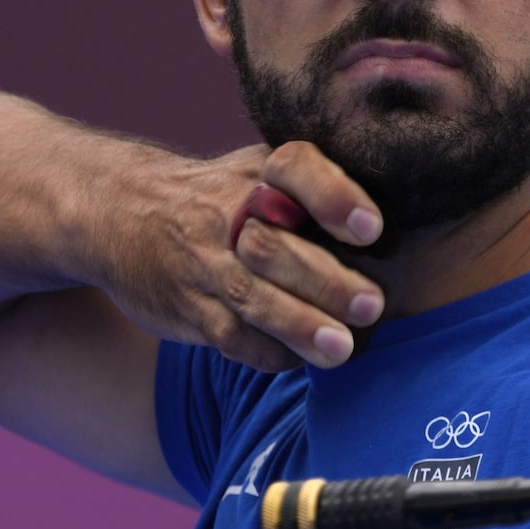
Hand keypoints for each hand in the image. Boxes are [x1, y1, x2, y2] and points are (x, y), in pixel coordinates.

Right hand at [100, 142, 385, 370]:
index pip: (295, 168)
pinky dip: (267, 351)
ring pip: (249, 296)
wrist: (120, 210)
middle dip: (324, 278)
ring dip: (297, 324)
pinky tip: (300, 360)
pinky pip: (228, 334)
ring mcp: (201, 261)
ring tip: (341, 348)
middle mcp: (226, 211)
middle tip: (372, 305)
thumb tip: (408, 222)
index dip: (333, 196)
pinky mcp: (185, 305)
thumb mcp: (261, 171)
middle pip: (274, 243)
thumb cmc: (224, 195)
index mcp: (258, 171)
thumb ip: (320, 189)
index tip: (372, 228)